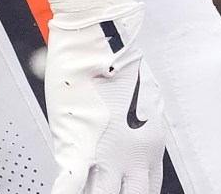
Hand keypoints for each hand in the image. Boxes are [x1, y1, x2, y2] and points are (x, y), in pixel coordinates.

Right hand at [44, 3, 167, 193]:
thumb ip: (134, 121)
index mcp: (151, 142)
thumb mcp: (143, 96)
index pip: (148, 188)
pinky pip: (70, 188)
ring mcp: (108, 156)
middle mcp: (134, 155)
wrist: (102, 43)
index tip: (127, 192)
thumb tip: (125, 123)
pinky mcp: (79, 150)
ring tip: (86, 192)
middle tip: (108, 193)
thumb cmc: (119, 60)